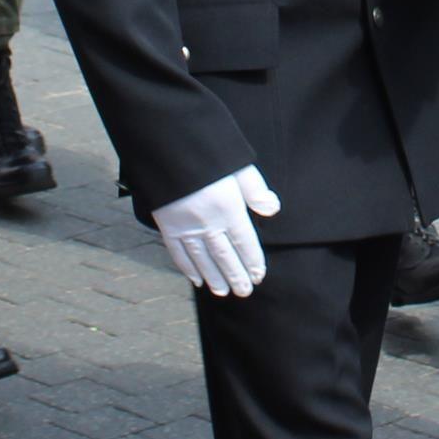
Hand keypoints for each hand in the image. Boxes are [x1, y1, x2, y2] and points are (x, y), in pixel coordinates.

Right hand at [153, 165, 280, 296]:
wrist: (166, 146)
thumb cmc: (206, 153)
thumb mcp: (238, 165)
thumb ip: (255, 190)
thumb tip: (272, 209)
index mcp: (228, 209)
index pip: (245, 243)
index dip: (252, 262)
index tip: (258, 276)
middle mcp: (208, 223)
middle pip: (225, 257)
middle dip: (236, 276)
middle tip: (244, 292)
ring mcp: (185, 227)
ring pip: (202, 259)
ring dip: (214, 278)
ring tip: (223, 292)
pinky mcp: (167, 225)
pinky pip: (178, 252)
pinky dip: (187, 268)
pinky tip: (196, 279)